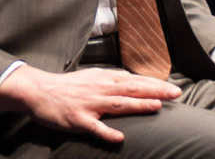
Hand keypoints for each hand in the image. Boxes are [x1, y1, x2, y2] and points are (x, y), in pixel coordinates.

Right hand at [0, 64, 182, 142]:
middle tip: (175, 93)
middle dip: (155, 91)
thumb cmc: (67, 86)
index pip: (135, 81)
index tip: (173, 88)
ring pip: (118, 104)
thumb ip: (112, 78)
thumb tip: (131, 78)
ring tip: (155, 106)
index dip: (155, 84)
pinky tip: (119, 137)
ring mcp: (90, 105)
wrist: (39, 91)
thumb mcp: (92, 76)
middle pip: (132, 89)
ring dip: (137, 104)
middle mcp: (100, 90)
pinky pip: (95, 127)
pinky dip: (107, 132)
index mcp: (105, 79)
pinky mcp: (78, 119)